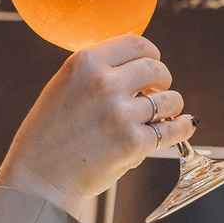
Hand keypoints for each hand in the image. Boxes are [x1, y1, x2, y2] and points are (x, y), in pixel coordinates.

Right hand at [0, 34, 193, 212]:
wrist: (39, 178)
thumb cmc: (49, 136)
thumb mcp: (63, 87)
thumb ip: (97, 72)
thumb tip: (137, 63)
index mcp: (85, 63)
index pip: (137, 44)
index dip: (151, 54)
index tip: (152, 64)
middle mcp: (105, 84)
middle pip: (157, 68)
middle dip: (162, 80)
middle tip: (157, 92)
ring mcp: (121, 114)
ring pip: (170, 99)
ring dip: (171, 107)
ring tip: (161, 115)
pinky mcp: (134, 143)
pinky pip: (172, 130)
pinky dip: (181, 128)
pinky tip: (184, 126)